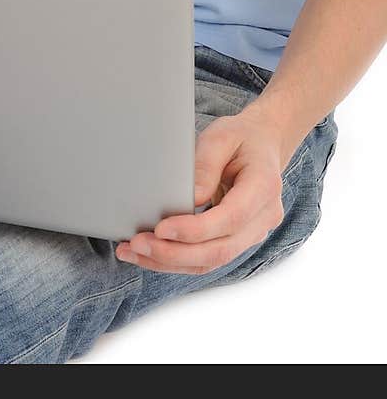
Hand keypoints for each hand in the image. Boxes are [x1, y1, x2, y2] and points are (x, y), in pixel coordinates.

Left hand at [115, 108, 286, 274]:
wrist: (263, 144)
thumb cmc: (241, 137)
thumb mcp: (222, 137)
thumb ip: (206, 166)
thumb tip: (190, 199)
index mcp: (264, 186)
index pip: (231, 218)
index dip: (195, 229)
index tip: (161, 228)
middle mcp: (264, 217)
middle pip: (220, 249)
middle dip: (175, 252)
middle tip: (139, 244)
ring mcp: (254, 233)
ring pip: (213, 261)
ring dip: (171, 261)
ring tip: (135, 251)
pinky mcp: (238, 240)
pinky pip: (209, 258)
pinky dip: (178, 259)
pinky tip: (150, 254)